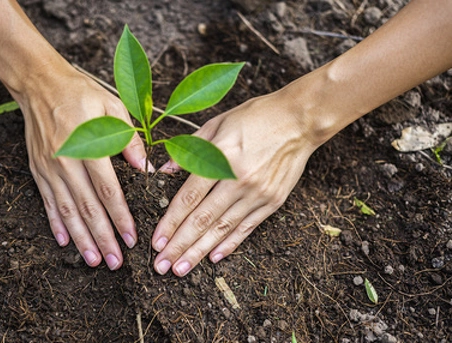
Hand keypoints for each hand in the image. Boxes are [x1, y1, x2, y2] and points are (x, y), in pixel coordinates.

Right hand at [14, 65, 148, 269]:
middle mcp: (66, 162)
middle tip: (116, 262)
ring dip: (82, 239)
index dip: (120, 218)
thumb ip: (129, 140)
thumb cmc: (81, 93)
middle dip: (103, 238)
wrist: (40, 85)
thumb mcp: (112, 107)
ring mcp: (49, 168)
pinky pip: (48, 202)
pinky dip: (56, 224)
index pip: (108, 191)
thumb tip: (146, 170)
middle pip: (88, 208)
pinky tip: (65, 242)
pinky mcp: (39, 170)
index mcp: (88, 147)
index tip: (132, 239)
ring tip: (94, 260)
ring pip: (68, 211)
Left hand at [151, 93, 317, 275]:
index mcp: (220, 158)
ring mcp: (257, 193)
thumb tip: (163, 173)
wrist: (299, 120)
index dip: (170, 223)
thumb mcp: (215, 124)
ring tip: (181, 269)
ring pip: (222, 229)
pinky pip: (246, 228)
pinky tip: (213, 258)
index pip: (188, 199)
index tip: (156, 242)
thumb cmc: (254, 117)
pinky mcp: (272, 201)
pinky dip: (229, 244)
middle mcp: (238, 180)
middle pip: (202, 220)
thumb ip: (189, 151)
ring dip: (199, 252)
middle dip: (179, 246)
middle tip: (161, 266)